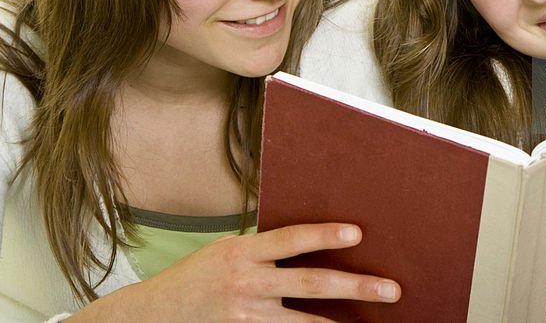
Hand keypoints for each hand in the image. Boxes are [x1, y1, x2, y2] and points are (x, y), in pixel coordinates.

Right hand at [71, 222, 399, 321]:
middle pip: (309, 284)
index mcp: (242, 253)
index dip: (324, 234)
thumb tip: (310, 243)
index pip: (290, 240)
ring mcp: (246, 317)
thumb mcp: (226, 251)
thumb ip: (264, 251)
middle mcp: (246, 284)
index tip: (358, 232)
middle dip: (355, 286)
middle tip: (392, 289)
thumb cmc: (196, 277)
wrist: (153, 314)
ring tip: (376, 322)